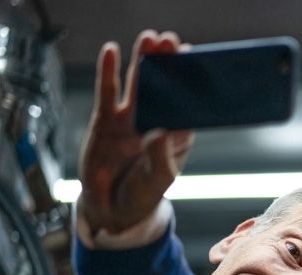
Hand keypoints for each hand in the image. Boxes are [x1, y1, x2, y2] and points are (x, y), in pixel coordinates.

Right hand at [77, 30, 194, 234]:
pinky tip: (112, 50)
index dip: (190, 82)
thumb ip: (160, 158)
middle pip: (163, 86)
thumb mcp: (156, 181)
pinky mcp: (106, 120)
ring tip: (149, 38)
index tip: (194, 59)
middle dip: (167, 63)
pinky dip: (109, 71)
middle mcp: (155, 122)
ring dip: (143, 60)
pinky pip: (108, 92)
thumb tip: (158, 133)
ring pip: (137, 83)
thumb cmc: (141, 195)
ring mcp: (130, 119)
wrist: (110, 209)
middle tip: (171, 40)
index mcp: (176, 136)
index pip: (186, 104)